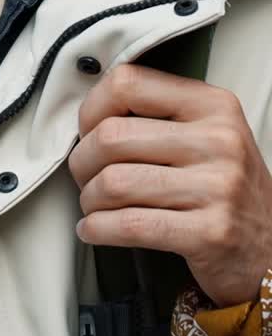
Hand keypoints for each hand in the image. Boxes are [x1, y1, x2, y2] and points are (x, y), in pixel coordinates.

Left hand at [68, 64, 271, 307]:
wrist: (270, 252)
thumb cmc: (225, 189)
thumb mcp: (208, 135)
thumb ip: (159, 115)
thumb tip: (89, 115)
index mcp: (213, 105)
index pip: (129, 83)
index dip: (92, 107)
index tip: (85, 129)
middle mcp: (219, 140)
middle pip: (112, 135)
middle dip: (83, 160)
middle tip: (83, 175)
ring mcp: (217, 187)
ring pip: (114, 182)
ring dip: (89, 199)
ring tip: (92, 205)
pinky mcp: (209, 233)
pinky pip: (131, 224)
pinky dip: (98, 229)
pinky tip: (93, 229)